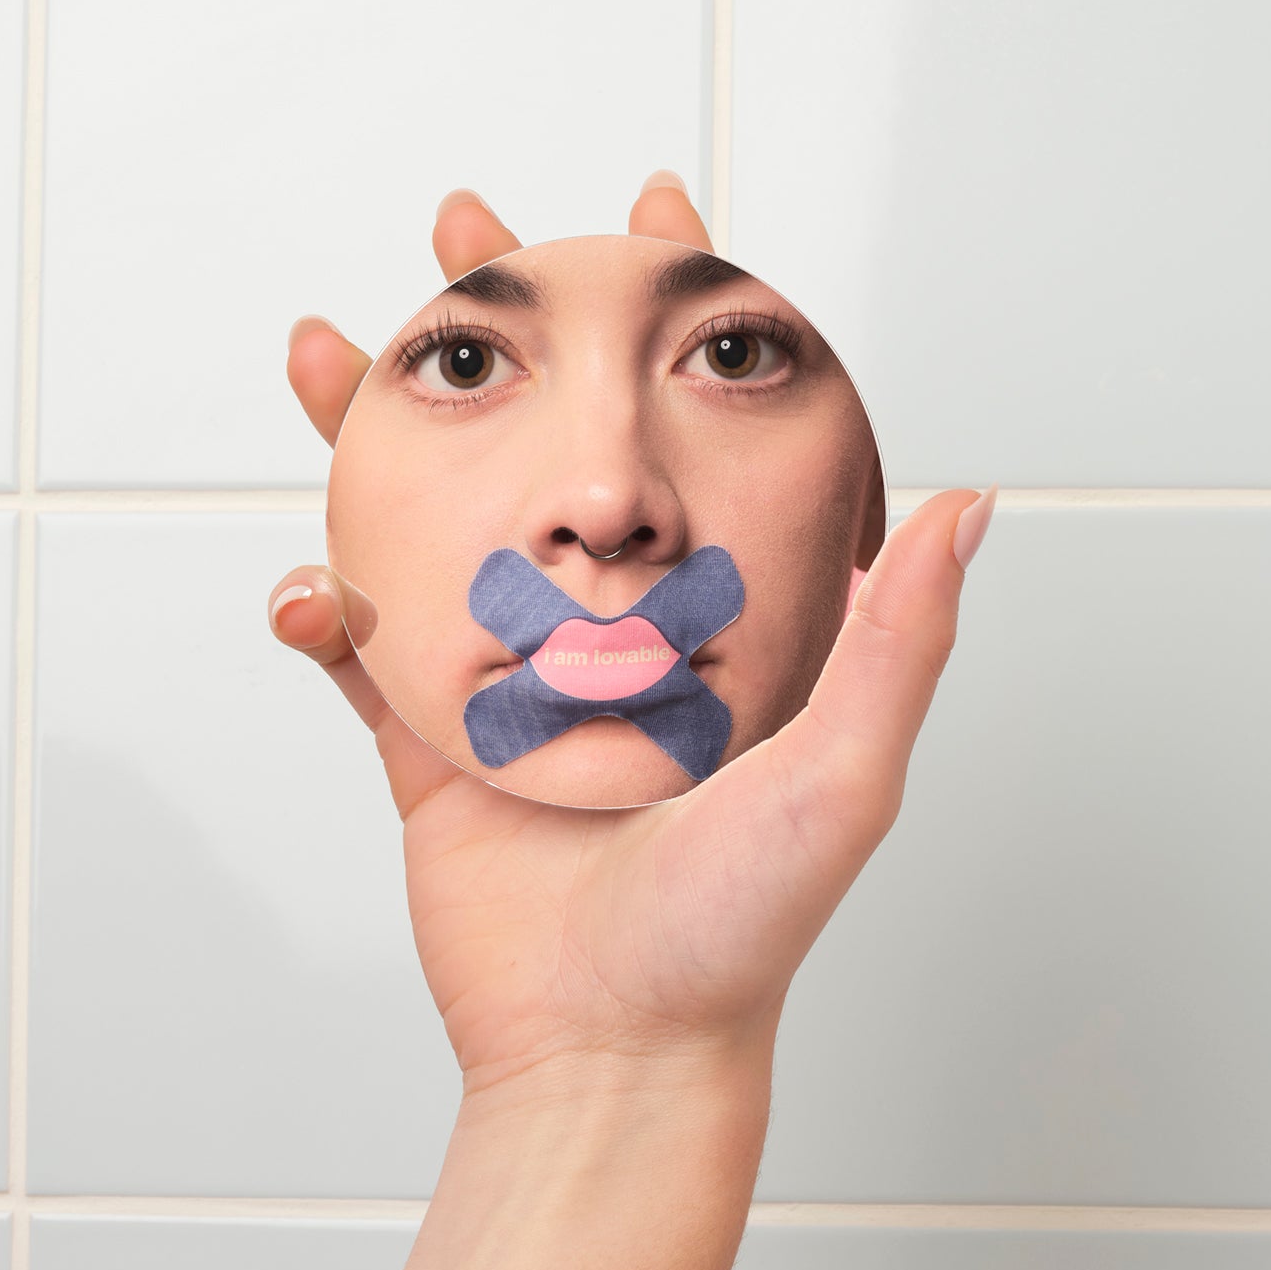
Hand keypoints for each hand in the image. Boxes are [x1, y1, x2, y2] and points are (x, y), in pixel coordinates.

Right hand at [265, 175, 994, 1103]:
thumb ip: (899, 635)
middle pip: (553, 441)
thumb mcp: (843, 774)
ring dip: (377, 431)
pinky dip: (321, 610)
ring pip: (436, 520)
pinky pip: (362, 656)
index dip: (677, 317)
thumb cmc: (740, 931)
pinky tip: (300, 587)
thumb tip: (970, 499)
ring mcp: (521, 687)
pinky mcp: (439, 753)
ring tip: (327, 354)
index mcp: (720, 623)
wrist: (616, 1056)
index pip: (697, 430)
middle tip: (465, 235)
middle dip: (506, 329)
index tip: (659, 213)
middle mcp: (621, 637)